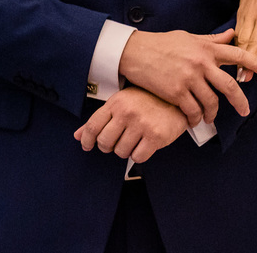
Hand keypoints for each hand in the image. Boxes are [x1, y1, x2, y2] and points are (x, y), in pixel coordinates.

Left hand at [74, 86, 188, 162]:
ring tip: (133, 140)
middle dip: (108, 146)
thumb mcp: (122, 103)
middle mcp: (127, 112)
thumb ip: (100, 119)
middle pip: (105, 143)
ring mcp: (142, 124)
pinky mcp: (156, 136)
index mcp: (116, 102)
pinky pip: (138, 157)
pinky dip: (139, 155)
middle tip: (115, 142)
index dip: (87, 140)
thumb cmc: (147, 100)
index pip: (92, 126)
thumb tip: (77, 136)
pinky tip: (144, 144)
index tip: (87, 145)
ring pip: (120, 152)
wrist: (178, 99)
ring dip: (125, 150)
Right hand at [118, 29, 256, 125]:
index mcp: (206, 48)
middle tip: (244, 110)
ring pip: (211, 102)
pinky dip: (195, 119)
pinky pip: (192, 111)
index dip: (255, 63)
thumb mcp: (189, 36)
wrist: (134, 52)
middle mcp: (201, 63)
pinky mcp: (176, 92)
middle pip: (229, 85)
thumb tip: (231, 34)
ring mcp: (189, 78)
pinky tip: (193, 121)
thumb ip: (212, 39)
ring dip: (212, 114)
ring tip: (209, 118)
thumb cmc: (161, 43)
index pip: (237, 54)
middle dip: (240, 101)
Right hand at [235, 0, 256, 81]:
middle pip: (256, 42)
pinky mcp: (241, 12)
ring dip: (240, 58)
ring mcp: (251, 14)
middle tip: (247, 80)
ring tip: (238, 75)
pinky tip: (232, 58)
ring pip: (244, 39)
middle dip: (250, 62)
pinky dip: (235, 46)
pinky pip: (237, 32)